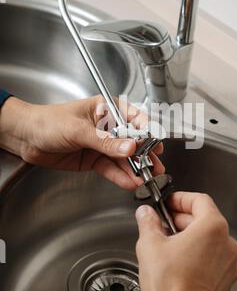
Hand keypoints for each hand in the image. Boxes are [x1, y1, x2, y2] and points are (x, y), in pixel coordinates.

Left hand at [0, 96, 163, 188]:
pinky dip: (120, 176)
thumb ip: (105, 142)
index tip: (154, 143)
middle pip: (131, 141)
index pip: (133, 118)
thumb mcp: (79, 130)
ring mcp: (101, 144)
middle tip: (155, 165)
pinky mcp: (94, 159)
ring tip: (145, 177)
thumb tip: (129, 148)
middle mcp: (107, 126)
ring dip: (134, 168)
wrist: (26, 138)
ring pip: (122, 157)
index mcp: (106, 109)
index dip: (145, 131)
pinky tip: (129, 181)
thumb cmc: (48, 121)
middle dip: (144, 154)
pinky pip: (110, 168)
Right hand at [135, 192, 236, 290]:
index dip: (181, 198)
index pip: (200, 200)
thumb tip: (146, 214)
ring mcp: (229, 264)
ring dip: (191, 237)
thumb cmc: (169, 286)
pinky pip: (214, 258)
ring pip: (211, 240)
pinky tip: (180, 263)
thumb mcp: (150, 244)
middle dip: (182, 219)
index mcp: (213, 228)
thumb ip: (149, 222)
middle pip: (206, 219)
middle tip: (164, 223)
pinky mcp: (226, 281)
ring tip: (169, 244)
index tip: (169, 202)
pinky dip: (199, 255)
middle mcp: (227, 244)